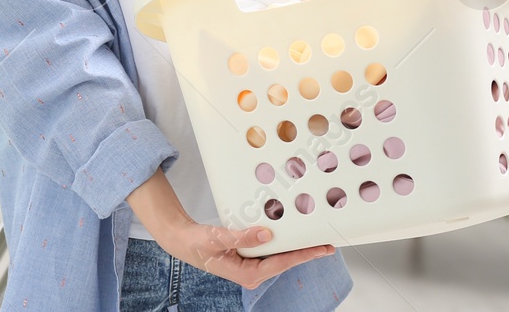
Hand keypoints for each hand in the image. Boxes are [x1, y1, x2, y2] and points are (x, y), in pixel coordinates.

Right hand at [126, 171, 334, 289]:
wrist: (182, 240)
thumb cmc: (196, 243)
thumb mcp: (217, 238)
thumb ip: (242, 237)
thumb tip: (267, 234)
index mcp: (247, 274)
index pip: (281, 264)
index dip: (301, 255)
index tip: (319, 249)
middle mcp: (252, 272)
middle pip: (284, 261)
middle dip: (304, 252)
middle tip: (326, 244)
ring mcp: (250, 266)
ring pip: (278, 256)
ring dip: (294, 247)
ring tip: (313, 238)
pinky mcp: (248, 257)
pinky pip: (268, 250)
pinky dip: (280, 242)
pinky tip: (288, 234)